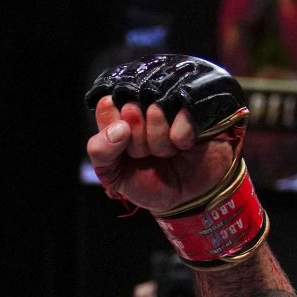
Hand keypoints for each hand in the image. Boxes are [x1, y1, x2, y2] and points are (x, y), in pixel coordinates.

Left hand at [84, 55, 245, 215]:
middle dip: (137, 144)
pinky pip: (182, 116)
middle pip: (130, 110)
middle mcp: (144, 102)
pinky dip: (181, 138)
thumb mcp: (114, 175)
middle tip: (146, 155)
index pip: (106, 105)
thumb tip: (119, 128)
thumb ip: (100, 151)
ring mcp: (171, 102)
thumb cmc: (149, 182)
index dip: (116, 133)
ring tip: (167, 153)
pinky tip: (184, 145)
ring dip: (160, 144)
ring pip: (155, 112)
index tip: (124, 146)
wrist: (190, 195)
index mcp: (119, 114)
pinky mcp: (196, 107)